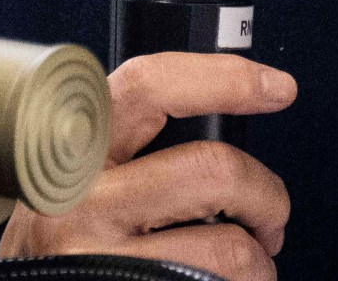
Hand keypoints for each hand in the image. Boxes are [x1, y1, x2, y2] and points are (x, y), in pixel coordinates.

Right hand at [0, 52, 295, 278]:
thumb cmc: (59, 245)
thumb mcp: (69, 182)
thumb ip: (124, 149)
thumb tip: (225, 122)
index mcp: (70, 146)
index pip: (150, 84)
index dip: (226, 77)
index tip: (278, 87)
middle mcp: (73, 196)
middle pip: (213, 168)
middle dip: (268, 196)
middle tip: (270, 217)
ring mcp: (92, 254)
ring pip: (226, 245)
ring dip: (260, 260)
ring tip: (250, 265)